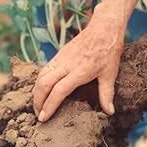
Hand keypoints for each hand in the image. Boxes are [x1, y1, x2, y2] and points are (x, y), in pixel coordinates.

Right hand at [33, 0, 137, 121]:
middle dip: (37, 101)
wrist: (104, 28)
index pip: (59, 91)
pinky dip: (40, 81)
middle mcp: (67, 64)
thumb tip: (109, 112)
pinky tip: (42, 88)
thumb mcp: (110, 74)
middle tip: (38, 114)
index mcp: (80, 71)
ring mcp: (61, 58)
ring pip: (41, 76)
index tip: (44, 118)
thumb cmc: (108, 51)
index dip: (49, 105)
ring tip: (37, 104)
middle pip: (44, 84)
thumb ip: (107, 94)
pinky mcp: (60, 54)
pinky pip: (45, 69)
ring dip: (36, 91)